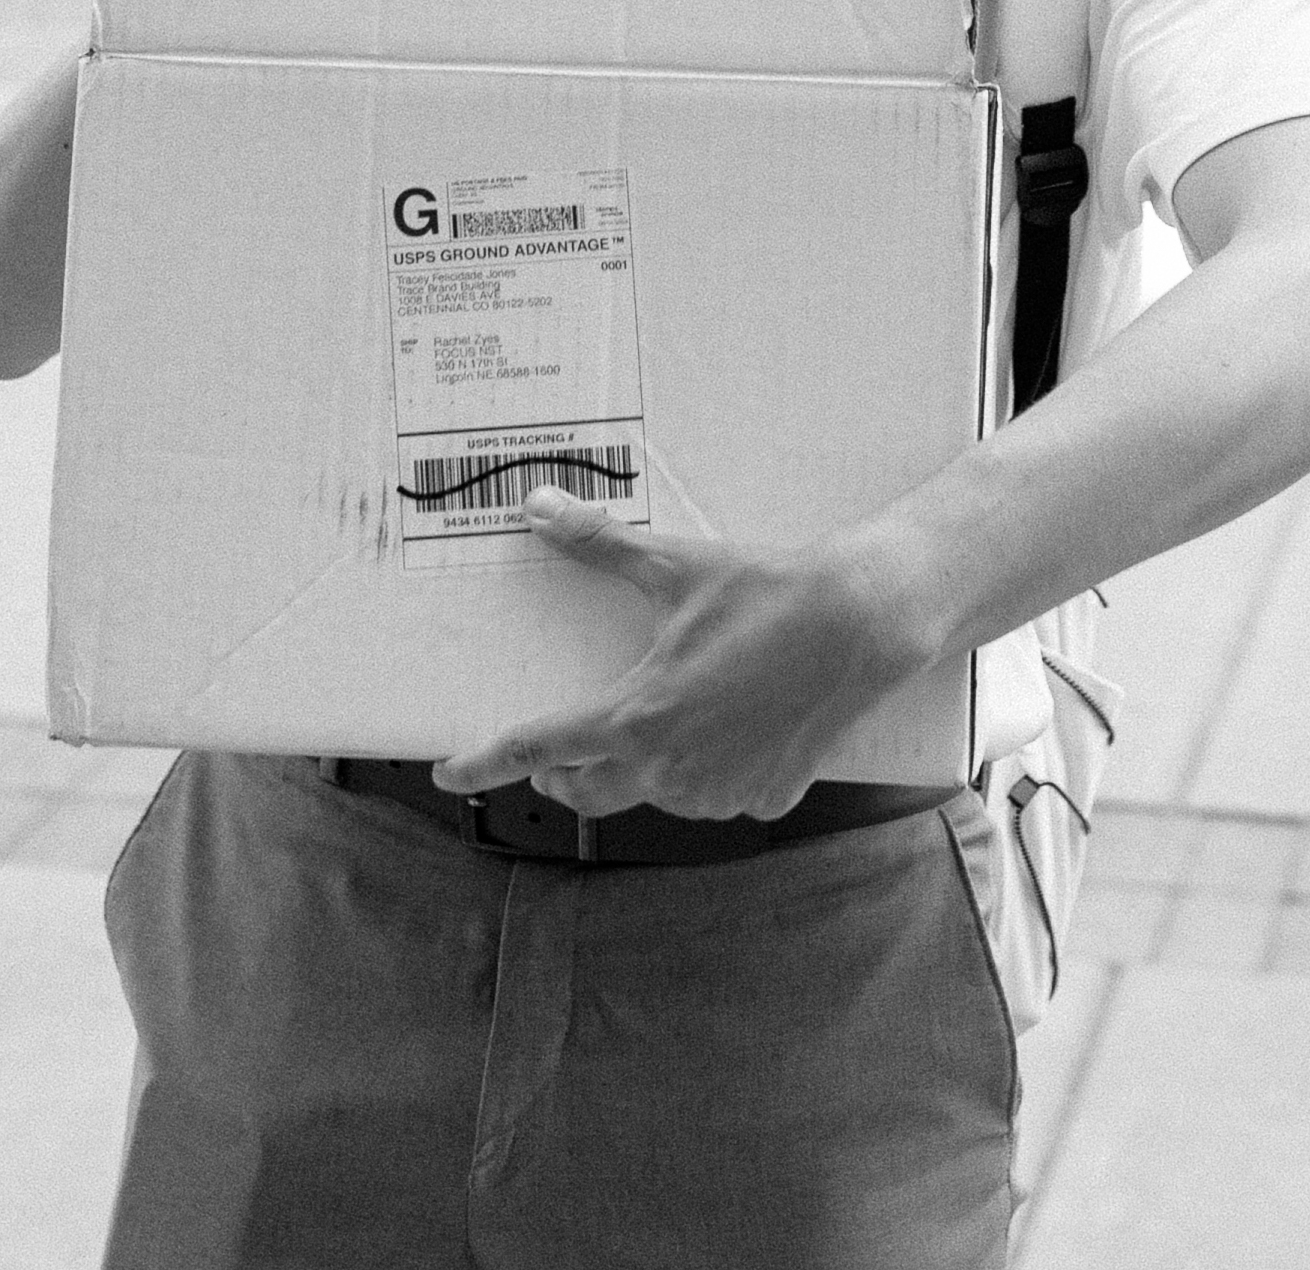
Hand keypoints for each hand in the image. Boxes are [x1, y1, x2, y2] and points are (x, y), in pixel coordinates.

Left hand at [431, 493, 940, 824]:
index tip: (448, 774)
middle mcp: (670, 768)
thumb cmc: (765, 593)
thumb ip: (598, 545)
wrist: (861, 624)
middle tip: (560, 750)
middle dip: (563, 774)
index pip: (538, 747)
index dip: (485, 762)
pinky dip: (706, 773)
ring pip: (653, 794)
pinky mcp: (761, 801)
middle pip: (585, 791)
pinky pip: (713, 797)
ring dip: (642, 769)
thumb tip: (538, 507)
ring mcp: (718, 793)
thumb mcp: (674, 566)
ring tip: (668, 718)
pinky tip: (728, 732)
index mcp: (638, 716)